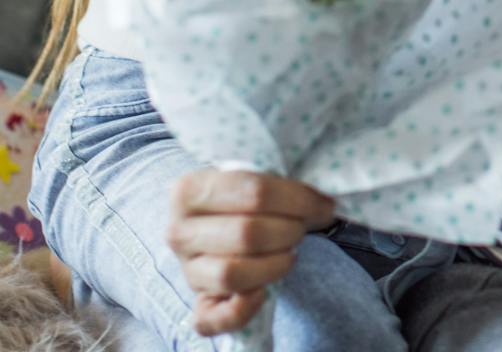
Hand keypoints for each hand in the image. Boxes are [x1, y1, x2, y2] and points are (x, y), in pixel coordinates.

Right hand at [166, 167, 335, 335]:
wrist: (218, 229)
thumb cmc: (240, 202)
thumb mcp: (251, 181)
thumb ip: (279, 185)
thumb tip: (322, 204)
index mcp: (188, 190)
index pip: (253, 192)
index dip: (297, 200)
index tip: (322, 206)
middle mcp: (179, 232)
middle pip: (246, 234)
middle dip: (288, 231)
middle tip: (302, 228)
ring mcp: (187, 272)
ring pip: (232, 275)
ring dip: (275, 265)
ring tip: (290, 253)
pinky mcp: (198, 306)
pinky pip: (213, 319)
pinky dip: (243, 310)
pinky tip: (264, 293)